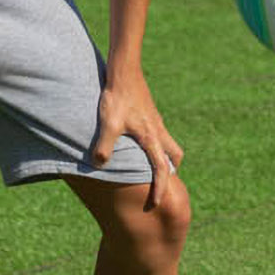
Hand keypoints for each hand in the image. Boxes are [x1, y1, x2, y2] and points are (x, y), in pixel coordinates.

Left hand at [89, 72, 182, 211]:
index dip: (159, 189)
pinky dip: (154, 142)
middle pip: (174, 155)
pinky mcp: (149, 112)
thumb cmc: (116, 96)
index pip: (161, 169)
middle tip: (159, 180)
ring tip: (146, 162)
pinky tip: (135, 139)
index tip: (155, 204)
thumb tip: (99, 166)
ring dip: (163, 154)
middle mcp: (158, 130)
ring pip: (168, 142)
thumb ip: (104, 147)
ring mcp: (155, 120)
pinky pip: (158, 132)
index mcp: (151, 138)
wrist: (124, 70)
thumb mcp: (108, 124)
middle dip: (170, 170)